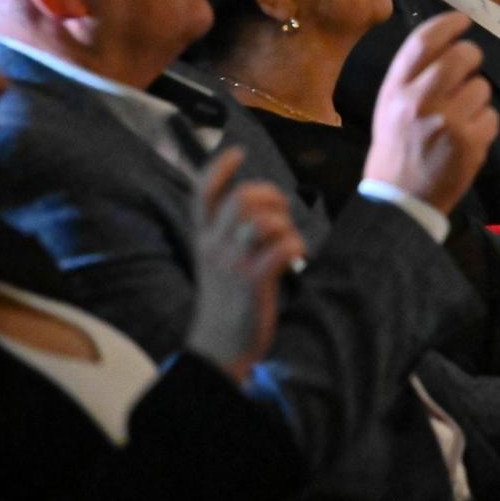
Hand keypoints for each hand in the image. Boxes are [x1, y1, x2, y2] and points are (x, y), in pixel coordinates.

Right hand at [188, 148, 299, 380]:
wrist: (218, 349)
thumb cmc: (225, 303)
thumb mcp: (215, 263)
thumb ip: (226, 235)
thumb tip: (258, 206)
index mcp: (202, 239)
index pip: (202, 192)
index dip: (220, 167)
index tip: (238, 152)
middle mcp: (213, 246)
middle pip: (241, 198)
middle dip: (269, 195)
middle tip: (281, 211)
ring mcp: (232, 263)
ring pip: (260, 218)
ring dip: (284, 221)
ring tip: (288, 237)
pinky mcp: (253, 282)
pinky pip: (281, 246)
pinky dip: (295, 244)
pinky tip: (297, 257)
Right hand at [364, 11, 499, 215]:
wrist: (399, 199)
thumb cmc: (396, 149)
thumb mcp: (390, 107)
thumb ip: (412, 77)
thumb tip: (445, 44)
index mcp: (396, 89)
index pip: (423, 41)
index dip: (447, 24)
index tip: (462, 20)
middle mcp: (419, 100)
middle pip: (461, 56)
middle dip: (472, 57)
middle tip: (470, 67)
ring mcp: (446, 121)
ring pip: (481, 87)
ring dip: (477, 98)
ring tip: (461, 118)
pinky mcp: (468, 141)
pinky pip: (491, 116)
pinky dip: (485, 125)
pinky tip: (468, 139)